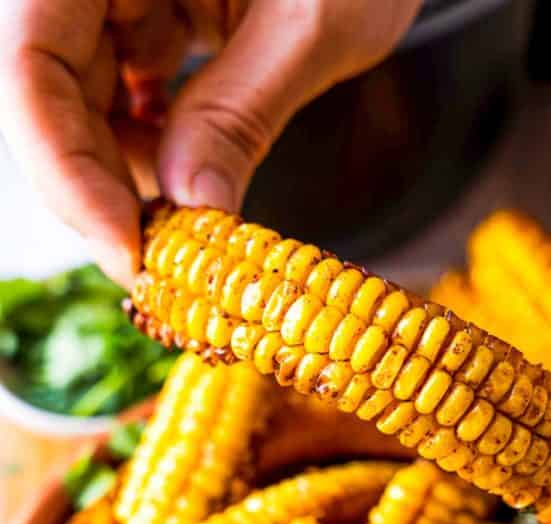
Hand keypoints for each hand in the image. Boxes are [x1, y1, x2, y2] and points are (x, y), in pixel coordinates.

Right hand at [0, 1, 420, 285]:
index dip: (63, 165)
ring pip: (79, 104)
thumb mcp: (312, 20)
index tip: (125, 247)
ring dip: (123, 179)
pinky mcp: (148, 20)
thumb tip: (188, 209)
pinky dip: (150, 153)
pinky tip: (190, 182)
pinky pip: (122, 97)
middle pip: (46, 91)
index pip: (31, 56)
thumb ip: (240, 110)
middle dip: (97, 188)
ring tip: (185, 229)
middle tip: (156, 264)